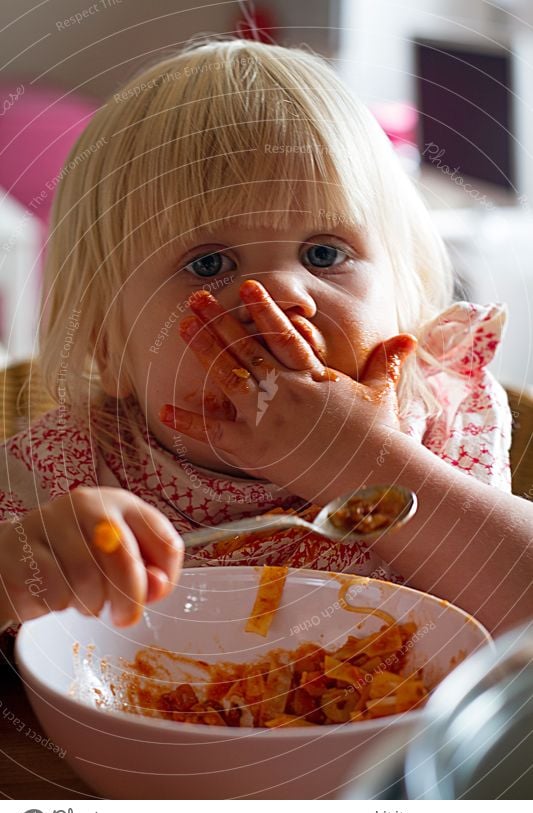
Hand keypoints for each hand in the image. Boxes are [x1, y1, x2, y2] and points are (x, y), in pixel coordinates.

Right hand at [0, 487, 183, 626]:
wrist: (17, 554)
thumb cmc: (76, 559)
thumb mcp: (119, 561)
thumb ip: (146, 573)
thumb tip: (158, 586)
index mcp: (122, 504)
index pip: (163, 539)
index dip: (166, 576)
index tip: (154, 592)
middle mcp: (88, 505)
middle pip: (124, 557)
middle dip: (129, 597)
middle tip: (123, 617)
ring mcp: (53, 522)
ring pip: (87, 578)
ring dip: (90, 602)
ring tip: (83, 598)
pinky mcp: (24, 547)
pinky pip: (54, 590)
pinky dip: (61, 603)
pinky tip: (58, 593)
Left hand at [160, 280, 415, 501]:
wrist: (372, 478)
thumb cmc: (378, 438)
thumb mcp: (380, 395)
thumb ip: (385, 362)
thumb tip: (409, 337)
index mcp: (313, 375)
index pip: (284, 335)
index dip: (264, 310)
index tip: (247, 288)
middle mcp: (287, 390)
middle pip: (247, 348)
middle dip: (221, 321)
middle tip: (197, 299)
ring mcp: (268, 418)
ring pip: (229, 376)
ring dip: (205, 350)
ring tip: (184, 327)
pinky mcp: (255, 449)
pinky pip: (217, 433)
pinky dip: (190, 422)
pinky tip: (165, 410)